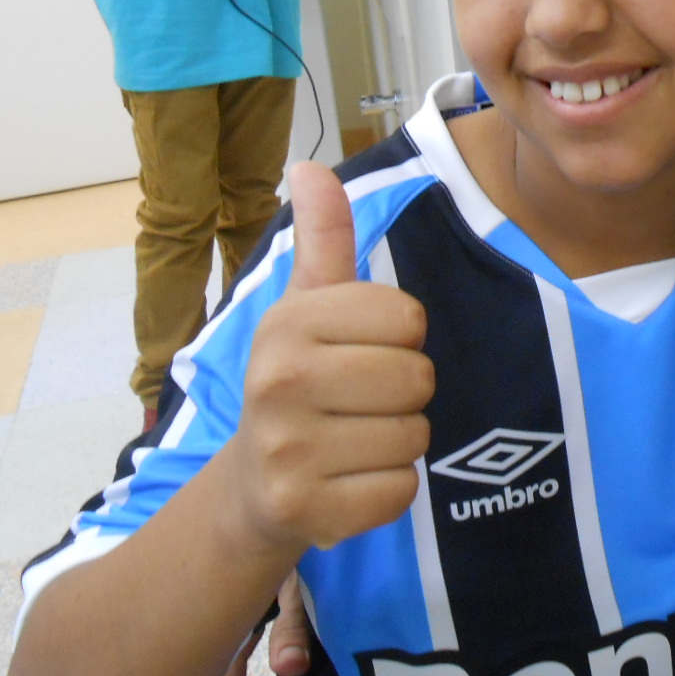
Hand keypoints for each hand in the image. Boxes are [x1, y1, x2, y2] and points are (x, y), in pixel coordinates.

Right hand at [224, 161, 432, 553]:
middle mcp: (279, 381)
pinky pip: (401, 489)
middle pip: (419, 379)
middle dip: (404, 393)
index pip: (410, 320)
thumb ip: (323, 237)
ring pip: (415, 436)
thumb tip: (308, 166)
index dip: (399, 339)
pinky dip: (387, 489)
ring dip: (398, 441)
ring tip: (351, 439)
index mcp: (289, 323)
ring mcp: (289, 450)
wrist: (253, 485)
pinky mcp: (307, 509)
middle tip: (359, 402)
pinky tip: (348, 479)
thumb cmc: (299, 379)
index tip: (359, 351)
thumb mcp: (307, 306)